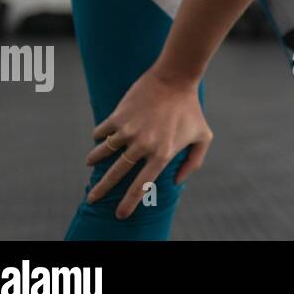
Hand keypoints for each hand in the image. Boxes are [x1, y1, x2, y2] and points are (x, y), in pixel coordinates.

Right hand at [84, 68, 213, 220]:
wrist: (175, 78)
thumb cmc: (191, 109)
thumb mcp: (203, 136)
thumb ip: (194, 162)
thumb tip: (177, 181)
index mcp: (162, 154)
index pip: (141, 186)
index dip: (129, 203)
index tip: (120, 214)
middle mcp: (143, 145)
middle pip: (115, 175)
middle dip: (101, 190)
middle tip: (91, 198)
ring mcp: (128, 131)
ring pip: (102, 153)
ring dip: (95, 159)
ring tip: (91, 162)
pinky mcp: (118, 116)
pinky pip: (101, 132)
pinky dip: (99, 136)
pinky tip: (100, 137)